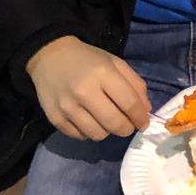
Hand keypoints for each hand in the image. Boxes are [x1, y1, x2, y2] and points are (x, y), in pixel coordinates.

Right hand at [26, 35, 149, 140]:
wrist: (50, 57)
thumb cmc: (87, 59)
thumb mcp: (115, 63)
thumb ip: (134, 84)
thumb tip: (145, 110)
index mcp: (103, 73)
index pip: (129, 104)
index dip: (140, 117)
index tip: (144, 123)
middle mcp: (85, 92)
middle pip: (115, 124)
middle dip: (127, 128)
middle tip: (127, 125)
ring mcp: (68, 107)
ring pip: (98, 135)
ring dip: (107, 130)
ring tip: (105, 119)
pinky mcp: (55, 119)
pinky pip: (80, 137)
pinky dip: (89, 132)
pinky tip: (88, 119)